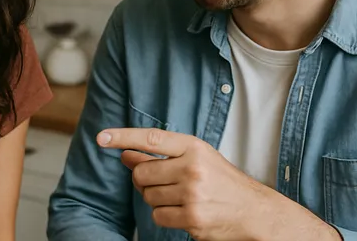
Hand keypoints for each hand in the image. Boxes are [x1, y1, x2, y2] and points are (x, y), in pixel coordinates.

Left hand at [97, 128, 340, 240]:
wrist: (255, 212)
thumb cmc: (223, 182)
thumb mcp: (197, 158)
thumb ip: (163, 155)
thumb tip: (126, 155)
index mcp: (194, 147)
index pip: (151, 138)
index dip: (123, 137)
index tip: (102, 138)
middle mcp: (192, 168)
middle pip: (142, 173)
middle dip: (144, 179)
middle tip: (161, 182)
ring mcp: (192, 194)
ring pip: (148, 196)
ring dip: (156, 198)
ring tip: (179, 197)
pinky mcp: (191, 219)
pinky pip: (158, 216)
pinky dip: (164, 215)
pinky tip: (183, 212)